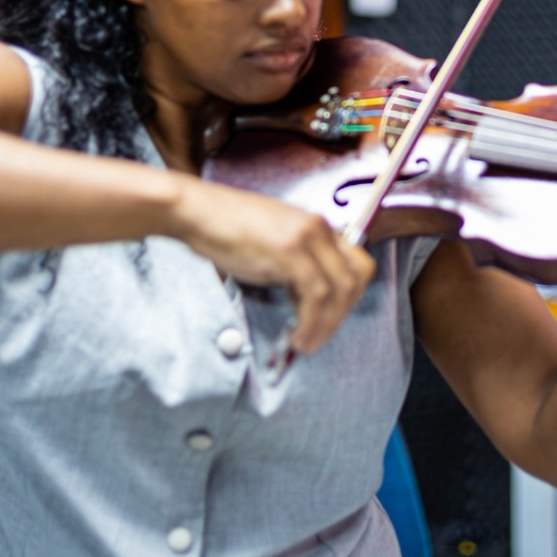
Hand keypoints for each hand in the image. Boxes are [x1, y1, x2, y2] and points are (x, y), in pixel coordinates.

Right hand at [172, 178, 375, 354]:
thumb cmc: (228, 230)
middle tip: (321, 334)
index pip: (358, 262)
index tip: (333, 317)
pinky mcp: (290, 250)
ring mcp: (306, 237)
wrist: (199, 213)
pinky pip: (315, 294)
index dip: (351, 297)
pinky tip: (297, 334)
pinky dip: (311, 321)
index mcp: (318, 226)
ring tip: (306, 342)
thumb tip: (310, 299)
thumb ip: (298, 267)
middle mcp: (319, 228)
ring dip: (326, 325)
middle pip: (356, 277)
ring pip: (339, 290)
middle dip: (342, 314)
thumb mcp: (275, 246)